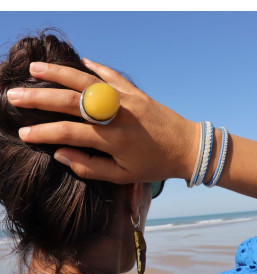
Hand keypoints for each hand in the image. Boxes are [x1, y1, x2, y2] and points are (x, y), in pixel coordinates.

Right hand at [7, 59, 198, 182]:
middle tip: (15, 95)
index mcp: (112, 139)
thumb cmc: (154, 165)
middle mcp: (116, 114)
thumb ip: (89, 166)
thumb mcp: (122, 175)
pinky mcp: (135, 92)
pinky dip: (93, 67)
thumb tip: (61, 154)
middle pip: (71, 102)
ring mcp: (126, 99)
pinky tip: (78, 61)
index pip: (68, 132)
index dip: (43, 133)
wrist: (186, 147)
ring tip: (35, 68)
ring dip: (59, 74)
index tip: (23, 133)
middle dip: (39, 98)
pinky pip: (110, 75)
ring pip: (87, 81)